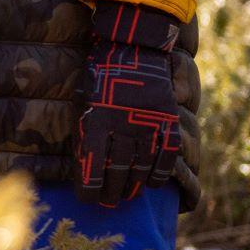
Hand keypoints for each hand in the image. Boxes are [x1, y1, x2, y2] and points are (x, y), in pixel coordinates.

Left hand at [75, 1, 183, 205]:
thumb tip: (85, 165)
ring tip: (127, 195)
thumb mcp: (83, 100)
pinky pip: (166, 157)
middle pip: (116, 173)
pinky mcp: (167, 121)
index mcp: (94, 121)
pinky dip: (160, 174)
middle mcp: (121, 127)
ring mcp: (147, 124)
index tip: (88, 199)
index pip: (90, 169)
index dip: (89, 190)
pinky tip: (152, 182)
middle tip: (109, 201)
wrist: (133, 48)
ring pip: (141, 168)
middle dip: (111, 191)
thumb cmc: (99, 75)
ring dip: (133, 186)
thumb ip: (86, 131)